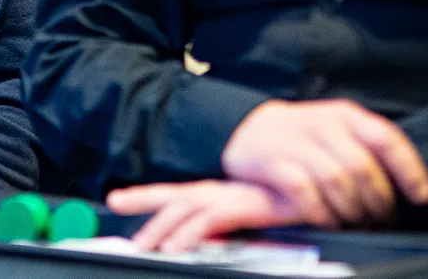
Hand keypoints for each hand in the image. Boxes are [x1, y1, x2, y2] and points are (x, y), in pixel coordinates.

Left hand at [108, 180, 305, 251]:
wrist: (313, 183)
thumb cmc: (283, 194)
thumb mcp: (247, 208)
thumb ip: (222, 218)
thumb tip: (203, 234)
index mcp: (212, 192)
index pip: (170, 193)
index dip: (142, 195)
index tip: (115, 199)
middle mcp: (215, 191)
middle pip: (170, 198)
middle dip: (142, 204)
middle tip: (121, 216)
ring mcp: (227, 196)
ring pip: (184, 208)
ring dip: (162, 226)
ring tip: (145, 244)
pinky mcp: (243, 206)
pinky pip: (210, 221)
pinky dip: (191, 232)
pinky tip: (177, 244)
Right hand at [221, 99, 427, 226]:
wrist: (247, 129)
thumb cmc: (305, 137)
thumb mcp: (338, 131)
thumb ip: (369, 150)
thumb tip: (408, 188)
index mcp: (346, 116)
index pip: (386, 138)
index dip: (409, 170)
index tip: (421, 197)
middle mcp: (323, 125)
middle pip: (363, 167)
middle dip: (378, 201)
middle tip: (382, 220)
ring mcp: (296, 142)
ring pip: (336, 180)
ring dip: (351, 209)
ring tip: (356, 223)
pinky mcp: (271, 161)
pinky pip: (304, 191)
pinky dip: (321, 212)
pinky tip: (328, 221)